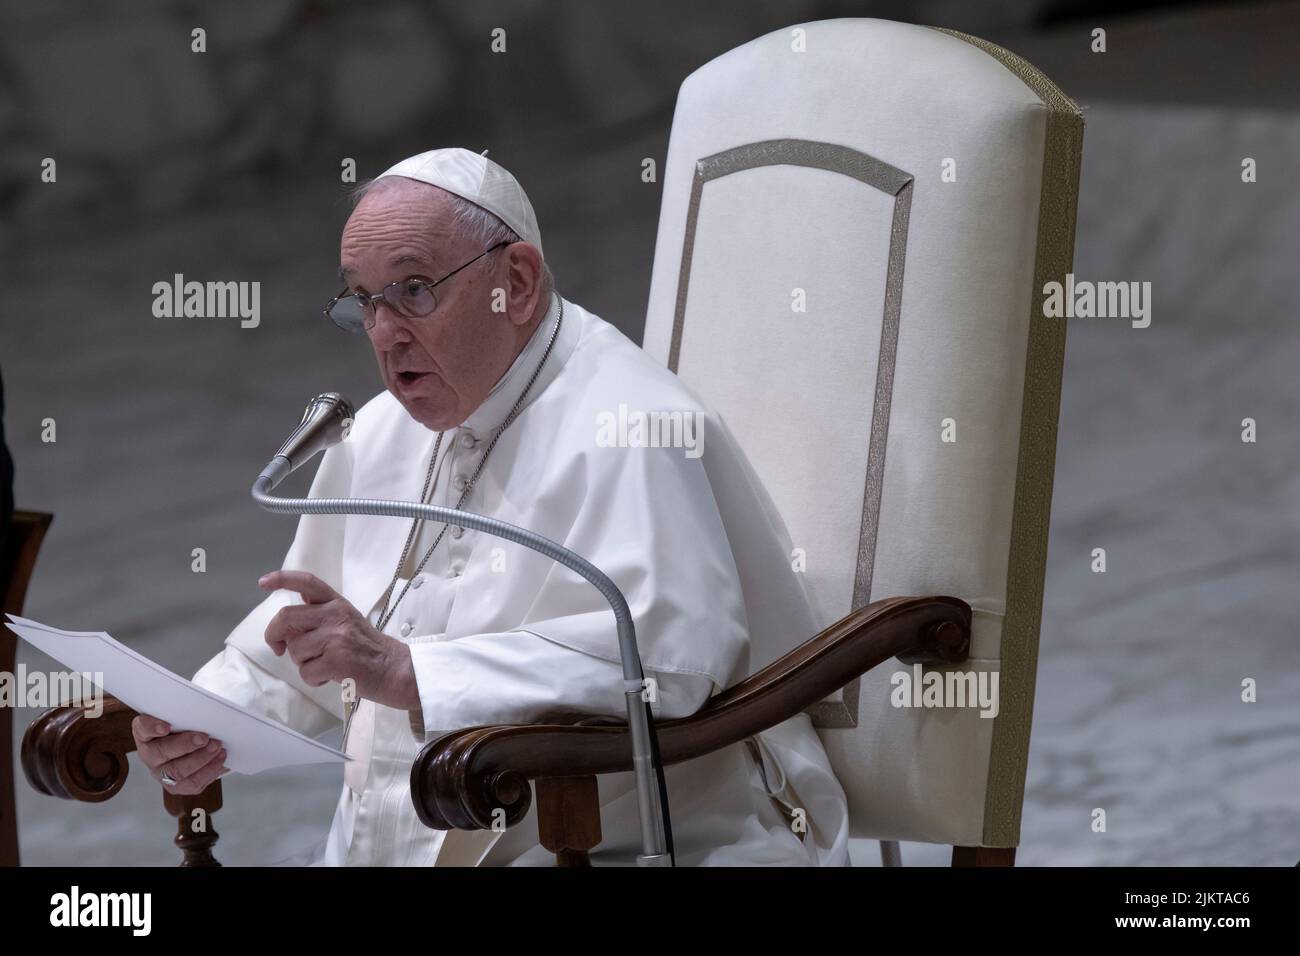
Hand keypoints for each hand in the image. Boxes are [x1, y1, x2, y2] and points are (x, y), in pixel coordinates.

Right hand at [132, 714, 226, 794]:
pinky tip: (219, 760)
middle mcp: (149, 754)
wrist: (190, 747)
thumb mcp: (179, 717)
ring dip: (201, 760)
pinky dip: (209, 772)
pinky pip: (191, 784)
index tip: (165, 727)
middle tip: (204, 738)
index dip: (152, 727)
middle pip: (161, 753)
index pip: (142, 728)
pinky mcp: (176, 786)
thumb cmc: (183, 728)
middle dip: (186, 745)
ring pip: (177, 772)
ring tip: (217, 748)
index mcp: (145, 733)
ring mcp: (160, 773)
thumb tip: (202, 712)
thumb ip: (184, 713)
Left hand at [259, 570, 418, 710]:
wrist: (397, 670)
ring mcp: (336, 637)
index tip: (263, 583)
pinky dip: (314, 680)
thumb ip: (319, 618)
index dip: (282, 579)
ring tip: (325, 665)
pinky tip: (332, 677)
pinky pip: (306, 672)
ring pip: (295, 650)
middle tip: (278, 647)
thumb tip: (286, 627)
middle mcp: (336, 615)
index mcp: (337, 603)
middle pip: (286, 617)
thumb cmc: (370, 649)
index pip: (307, 582)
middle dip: (273, 635)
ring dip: (303, 663)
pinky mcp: (337, 660)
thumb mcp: (347, 622)